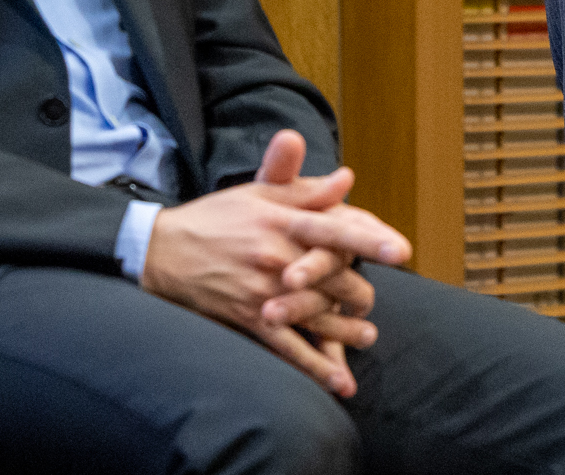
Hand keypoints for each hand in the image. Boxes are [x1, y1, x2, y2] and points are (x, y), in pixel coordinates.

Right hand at [140, 130, 410, 398]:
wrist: (162, 250)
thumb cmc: (215, 217)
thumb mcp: (257, 195)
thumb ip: (305, 190)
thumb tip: (347, 180)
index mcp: (281, 221)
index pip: (333, 229)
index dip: (368, 240)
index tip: (401, 250)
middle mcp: (276, 257)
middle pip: (334, 279)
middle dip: (359, 293)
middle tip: (368, 301)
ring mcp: (264, 291)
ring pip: (319, 316)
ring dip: (348, 331)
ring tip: (366, 335)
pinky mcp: (251, 318)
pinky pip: (290, 348)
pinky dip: (317, 367)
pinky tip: (341, 383)